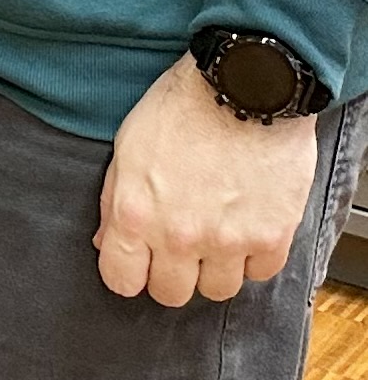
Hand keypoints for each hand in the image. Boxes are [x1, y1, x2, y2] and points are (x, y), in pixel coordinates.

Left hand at [95, 53, 318, 304]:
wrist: (242, 85)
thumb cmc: (182, 106)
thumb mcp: (128, 144)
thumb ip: (115, 200)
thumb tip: (107, 242)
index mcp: (136, 213)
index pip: (121, 281)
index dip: (126, 273)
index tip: (135, 263)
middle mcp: (180, 236)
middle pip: (171, 294)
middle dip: (170, 273)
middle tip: (176, 245)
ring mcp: (229, 242)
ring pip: (217, 291)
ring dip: (213, 266)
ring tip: (213, 229)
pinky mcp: (271, 238)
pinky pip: (259, 273)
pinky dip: (252, 255)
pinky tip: (244, 224)